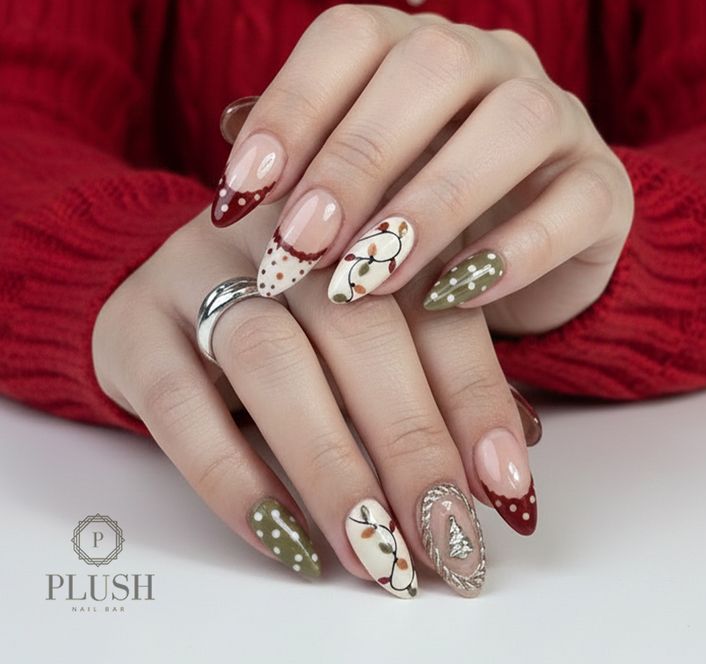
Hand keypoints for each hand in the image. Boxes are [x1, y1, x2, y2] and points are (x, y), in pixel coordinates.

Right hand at [93, 189, 540, 598]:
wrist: (167, 285)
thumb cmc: (294, 314)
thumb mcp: (371, 323)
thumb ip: (437, 374)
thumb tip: (508, 458)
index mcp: (360, 217)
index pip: (430, 300)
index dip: (473, 393)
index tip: (506, 484)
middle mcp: (284, 232)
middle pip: (357, 326)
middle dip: (409, 441)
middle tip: (445, 535)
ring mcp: (201, 269)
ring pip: (272, 358)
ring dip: (331, 465)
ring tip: (373, 549)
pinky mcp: (135, 323)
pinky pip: (181, 404)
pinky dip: (236, 478)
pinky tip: (285, 538)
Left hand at [212, 4, 633, 334]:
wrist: (520, 258)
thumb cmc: (410, 217)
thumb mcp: (352, 196)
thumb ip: (305, 182)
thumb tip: (240, 196)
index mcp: (414, 47)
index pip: (351, 36)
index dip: (292, 106)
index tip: (242, 192)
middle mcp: (491, 62)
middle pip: (430, 65)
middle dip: (357, 158)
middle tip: (302, 245)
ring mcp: (560, 116)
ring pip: (513, 124)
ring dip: (431, 204)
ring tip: (368, 280)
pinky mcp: (607, 185)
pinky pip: (576, 202)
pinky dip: (512, 251)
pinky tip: (451, 297)